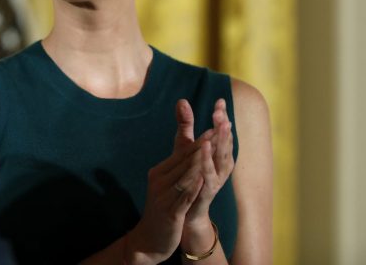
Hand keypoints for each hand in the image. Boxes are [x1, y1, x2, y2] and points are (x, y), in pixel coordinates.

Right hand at [126, 106, 205, 262]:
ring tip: (211, 149)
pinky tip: (202, 179)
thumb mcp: (168, 183)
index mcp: (158, 172)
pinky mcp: (169, 213)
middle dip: (201, 146)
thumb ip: (178, 162)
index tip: (213, 127)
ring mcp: (163, 197)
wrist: (149, 238)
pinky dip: (192, 187)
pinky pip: (183, 198)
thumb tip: (190, 142)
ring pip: (184, 177)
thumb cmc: (162, 207)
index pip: (181, 154)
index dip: (199, 141)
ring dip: (198, 162)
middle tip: (216, 130)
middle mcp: (158, 181)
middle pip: (183, 161)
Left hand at [178, 99, 234, 235]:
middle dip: (223, 127)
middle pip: (225, 143)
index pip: (222, 131)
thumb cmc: (188, 173)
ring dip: (220, 144)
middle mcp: (222, 165)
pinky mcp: (208, 191)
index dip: (222, 117)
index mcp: (219, 153)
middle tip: (220, 113)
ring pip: (221, 159)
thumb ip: (185, 125)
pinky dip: (207, 165)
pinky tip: (204, 152)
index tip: (220, 100)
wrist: (185, 208)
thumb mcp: (185, 146)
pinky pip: (209, 177)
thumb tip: (181, 100)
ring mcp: (217, 178)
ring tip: (217, 128)